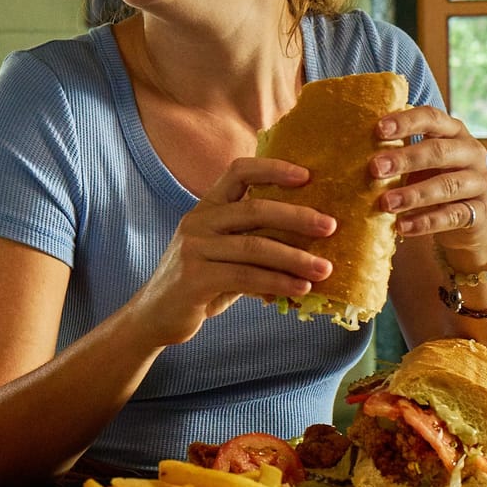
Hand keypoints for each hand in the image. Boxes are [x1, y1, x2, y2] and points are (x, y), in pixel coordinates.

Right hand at [129, 158, 335, 347]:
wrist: (155, 317)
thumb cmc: (200, 283)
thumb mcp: (225, 255)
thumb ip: (255, 242)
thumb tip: (313, 244)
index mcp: (206, 207)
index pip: (238, 172)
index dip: (273, 168)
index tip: (307, 175)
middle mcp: (197, 222)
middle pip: (254, 209)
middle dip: (297, 217)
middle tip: (331, 226)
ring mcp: (193, 249)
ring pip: (254, 247)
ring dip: (295, 258)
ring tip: (324, 269)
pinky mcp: (194, 278)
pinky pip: (245, 277)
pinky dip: (277, 282)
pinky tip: (300, 290)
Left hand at [370, 105, 486, 262]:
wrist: (468, 225)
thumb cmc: (432, 183)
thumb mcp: (418, 165)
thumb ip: (396, 153)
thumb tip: (348, 148)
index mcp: (453, 132)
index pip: (432, 118)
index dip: (406, 122)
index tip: (378, 129)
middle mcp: (471, 152)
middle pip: (438, 151)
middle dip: (405, 159)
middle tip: (374, 168)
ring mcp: (480, 182)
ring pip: (447, 185)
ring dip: (413, 194)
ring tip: (385, 204)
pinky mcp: (480, 212)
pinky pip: (453, 216)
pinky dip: (425, 222)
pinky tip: (401, 227)